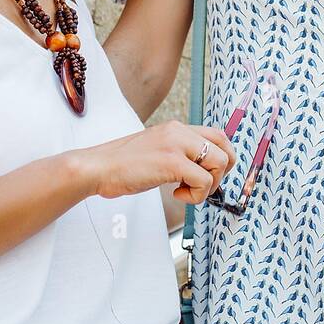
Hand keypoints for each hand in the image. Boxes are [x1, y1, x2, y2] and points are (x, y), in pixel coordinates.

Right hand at [73, 121, 235, 203]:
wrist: (98, 168)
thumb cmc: (122, 165)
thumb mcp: (156, 149)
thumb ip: (177, 152)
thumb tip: (201, 169)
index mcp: (175, 128)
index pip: (217, 135)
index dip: (222, 157)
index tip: (210, 175)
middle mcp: (179, 132)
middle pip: (225, 147)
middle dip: (221, 172)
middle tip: (203, 186)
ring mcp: (176, 145)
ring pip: (219, 163)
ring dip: (209, 185)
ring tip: (186, 191)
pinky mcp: (172, 163)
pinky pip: (204, 181)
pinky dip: (196, 195)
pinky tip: (176, 195)